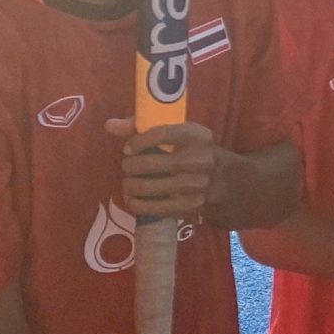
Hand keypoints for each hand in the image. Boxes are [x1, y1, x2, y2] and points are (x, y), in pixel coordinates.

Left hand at [105, 118, 219, 220]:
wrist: (223, 179)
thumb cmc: (191, 150)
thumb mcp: (177, 132)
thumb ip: (142, 126)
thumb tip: (109, 125)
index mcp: (197, 136)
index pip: (162, 134)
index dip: (138, 141)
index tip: (128, 148)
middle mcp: (198, 159)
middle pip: (150, 163)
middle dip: (130, 166)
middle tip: (128, 166)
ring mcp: (194, 185)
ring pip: (147, 187)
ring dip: (130, 185)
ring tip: (128, 182)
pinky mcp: (189, 206)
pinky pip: (152, 208)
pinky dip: (136, 204)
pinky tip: (132, 198)